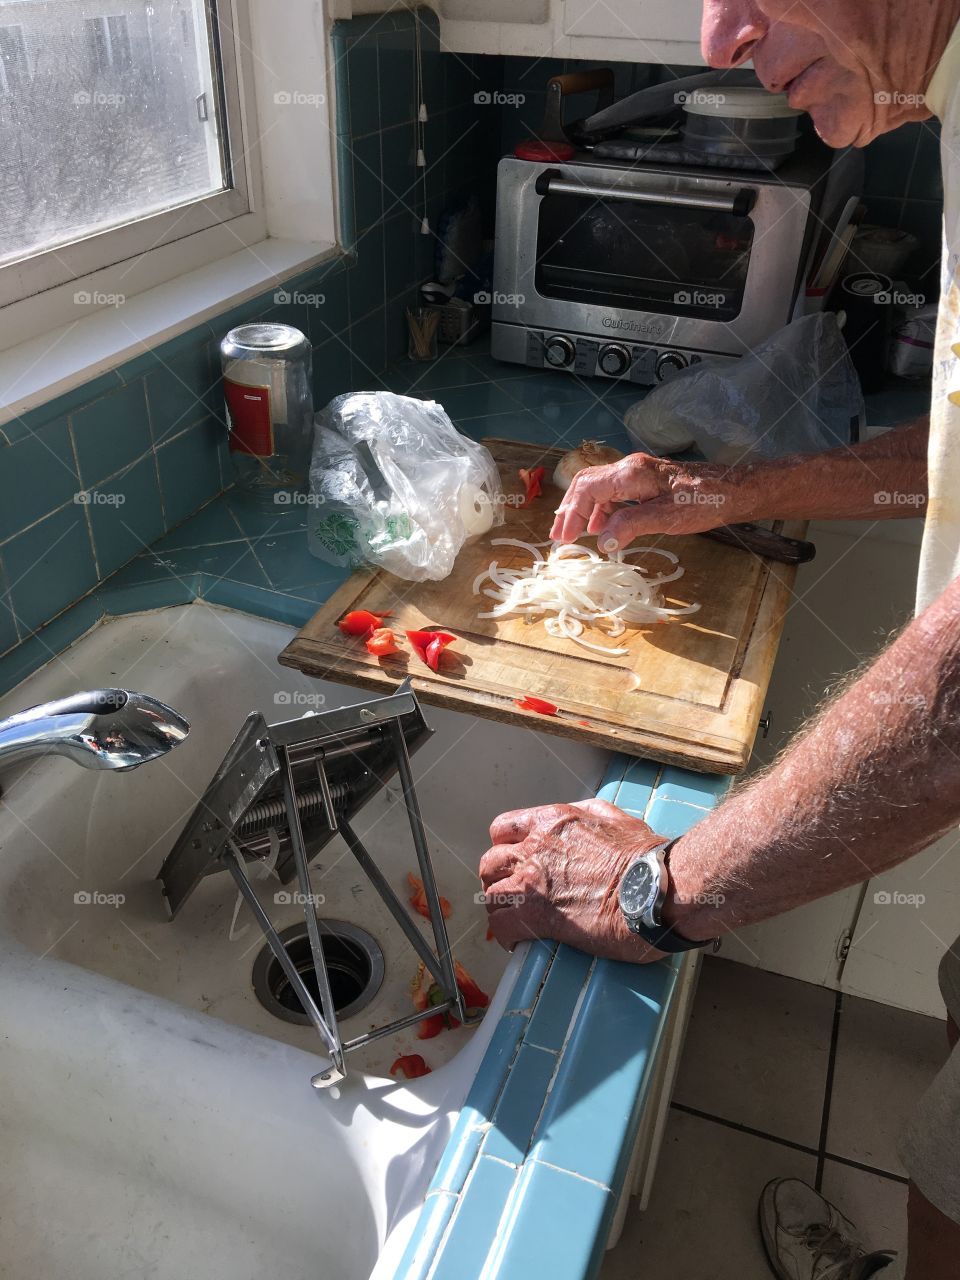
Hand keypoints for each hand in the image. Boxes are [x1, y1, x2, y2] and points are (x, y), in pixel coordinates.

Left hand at [479, 798, 666, 961]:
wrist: (654, 891)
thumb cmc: (645, 858)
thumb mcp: (615, 818)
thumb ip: (588, 814)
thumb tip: (579, 819)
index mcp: (552, 822)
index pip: (503, 829)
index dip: (505, 847)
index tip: (514, 861)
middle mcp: (535, 848)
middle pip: (491, 862)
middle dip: (498, 878)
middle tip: (512, 892)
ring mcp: (532, 882)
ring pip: (491, 893)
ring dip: (500, 906)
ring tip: (513, 918)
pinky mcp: (535, 915)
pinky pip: (501, 925)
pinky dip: (506, 934)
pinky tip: (517, 940)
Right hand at [549, 452, 744, 548]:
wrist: (733, 489)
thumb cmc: (704, 501)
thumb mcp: (667, 517)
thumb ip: (631, 526)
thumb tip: (601, 541)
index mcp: (631, 473)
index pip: (588, 489)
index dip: (572, 514)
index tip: (564, 539)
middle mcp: (629, 468)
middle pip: (586, 484)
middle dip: (569, 510)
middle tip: (559, 536)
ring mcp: (636, 473)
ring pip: (597, 487)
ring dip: (583, 510)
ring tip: (575, 534)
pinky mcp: (644, 481)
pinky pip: (612, 492)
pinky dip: (600, 509)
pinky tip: (602, 527)